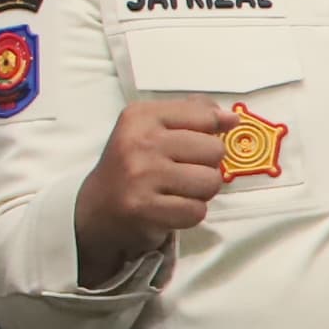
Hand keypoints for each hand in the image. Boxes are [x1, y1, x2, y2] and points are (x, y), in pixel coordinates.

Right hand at [74, 94, 232, 273]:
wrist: (97, 208)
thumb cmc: (134, 164)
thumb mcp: (153, 128)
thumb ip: (192, 114)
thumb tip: (231, 118)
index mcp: (141, 116)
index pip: (205, 115)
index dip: (211, 132)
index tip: (195, 144)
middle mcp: (140, 142)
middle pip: (214, 150)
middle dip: (206, 165)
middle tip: (181, 172)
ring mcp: (141, 176)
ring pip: (211, 182)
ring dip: (200, 192)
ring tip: (177, 191)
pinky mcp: (145, 209)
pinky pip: (197, 211)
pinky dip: (189, 214)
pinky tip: (170, 208)